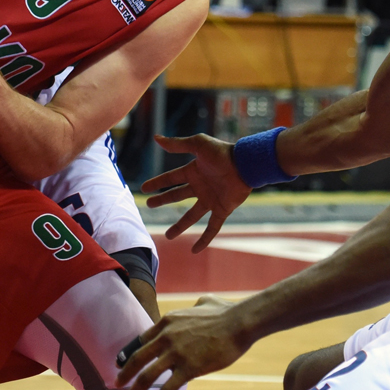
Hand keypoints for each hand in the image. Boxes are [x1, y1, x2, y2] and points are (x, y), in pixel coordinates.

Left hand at [116, 296, 249, 389]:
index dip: (131, 353)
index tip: (123, 363)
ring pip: (148, 376)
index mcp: (167, 321)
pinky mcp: (189, 368)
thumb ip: (195, 306)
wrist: (239, 322)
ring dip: (137, 388)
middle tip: (117, 382)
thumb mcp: (203, 302)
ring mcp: (176, 353)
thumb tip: (200, 305)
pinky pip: (169, 387)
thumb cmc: (225, 311)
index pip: (142, 340)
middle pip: (138, 358)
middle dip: (125, 373)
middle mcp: (166, 336)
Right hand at [142, 134, 250, 252]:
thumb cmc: (222, 152)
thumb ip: (177, 144)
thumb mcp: (197, 144)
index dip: (157, 183)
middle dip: (163, 201)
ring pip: (192, 216)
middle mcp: (200, 186)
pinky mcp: (222, 209)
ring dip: (180, 226)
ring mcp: (211, 199)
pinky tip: (195, 250)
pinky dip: (204, 239)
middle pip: (177, 196)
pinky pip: (212, 228)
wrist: (245, 164)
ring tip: (168, 237)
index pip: (171, 179)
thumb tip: (156, 138)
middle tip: (149, 205)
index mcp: (193, 171)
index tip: (144, 188)